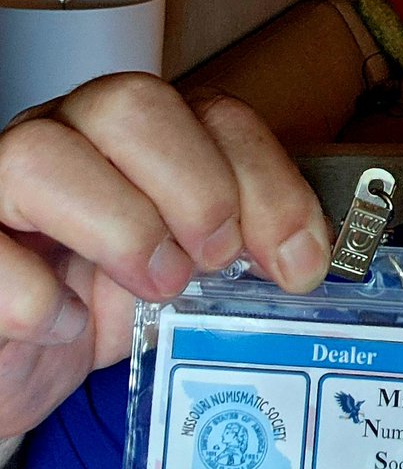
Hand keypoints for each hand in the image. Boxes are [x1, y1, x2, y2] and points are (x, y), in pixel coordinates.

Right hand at [0, 74, 329, 436]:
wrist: (25, 364)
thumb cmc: (109, 302)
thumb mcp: (191, 270)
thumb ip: (243, 247)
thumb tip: (307, 260)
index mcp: (142, 136)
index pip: (217, 115)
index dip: (268, 182)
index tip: (299, 261)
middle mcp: (69, 137)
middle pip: (130, 104)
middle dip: (196, 186)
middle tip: (215, 259)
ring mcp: (0, 185)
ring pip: (41, 153)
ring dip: (122, 227)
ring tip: (156, 287)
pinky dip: (36, 296)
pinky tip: (67, 326)